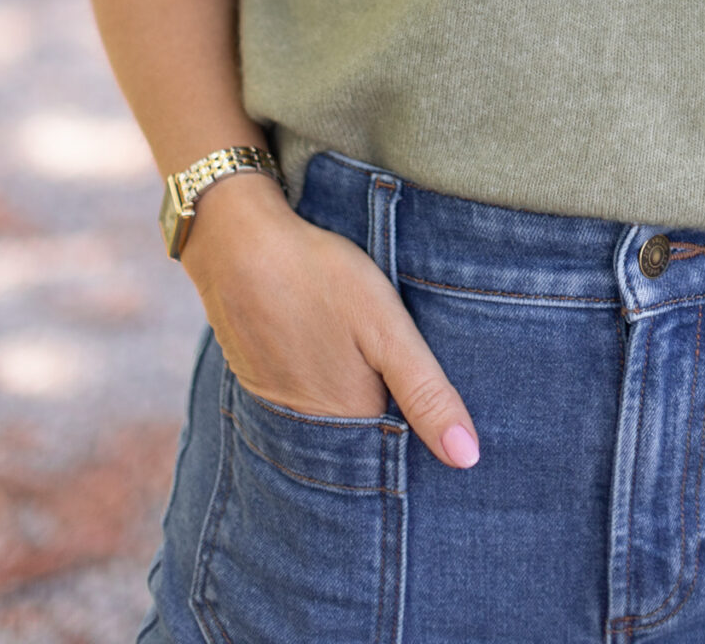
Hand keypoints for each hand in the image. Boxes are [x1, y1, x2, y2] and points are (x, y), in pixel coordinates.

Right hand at [182, 174, 480, 467]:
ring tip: (360, 357)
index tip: (437, 405)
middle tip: (397, 369)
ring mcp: (277, 405)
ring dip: (349, 398)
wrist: (237, 246)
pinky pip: (298, 397)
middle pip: (361, 434)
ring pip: (329, 416)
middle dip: (385, 414)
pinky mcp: (256, 379)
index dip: (420, 425)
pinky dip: (316, 382)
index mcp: (350, 420)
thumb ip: (426, 392)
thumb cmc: (319, 279)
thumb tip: (467, 459)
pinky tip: (324, 348)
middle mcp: (310, 429)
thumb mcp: (387, 328)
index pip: (398, 445)